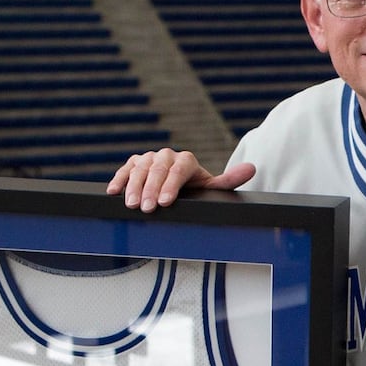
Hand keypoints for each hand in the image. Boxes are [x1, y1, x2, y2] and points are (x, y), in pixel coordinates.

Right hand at [106, 149, 255, 211]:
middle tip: (147, 209)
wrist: (180, 181)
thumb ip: (228, 180)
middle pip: (157, 170)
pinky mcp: (135, 163)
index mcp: (186, 161)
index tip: (165, 203)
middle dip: (151, 190)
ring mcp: (149, 158)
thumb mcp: (211, 186)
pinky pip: (125, 169)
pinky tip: (113, 192)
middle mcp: (166, 156)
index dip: (171, 186)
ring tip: (131, 205)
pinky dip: (119, 179)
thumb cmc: (196, 187)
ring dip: (134, 187)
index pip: (178, 171)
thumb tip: (251, 169)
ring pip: (139, 170)